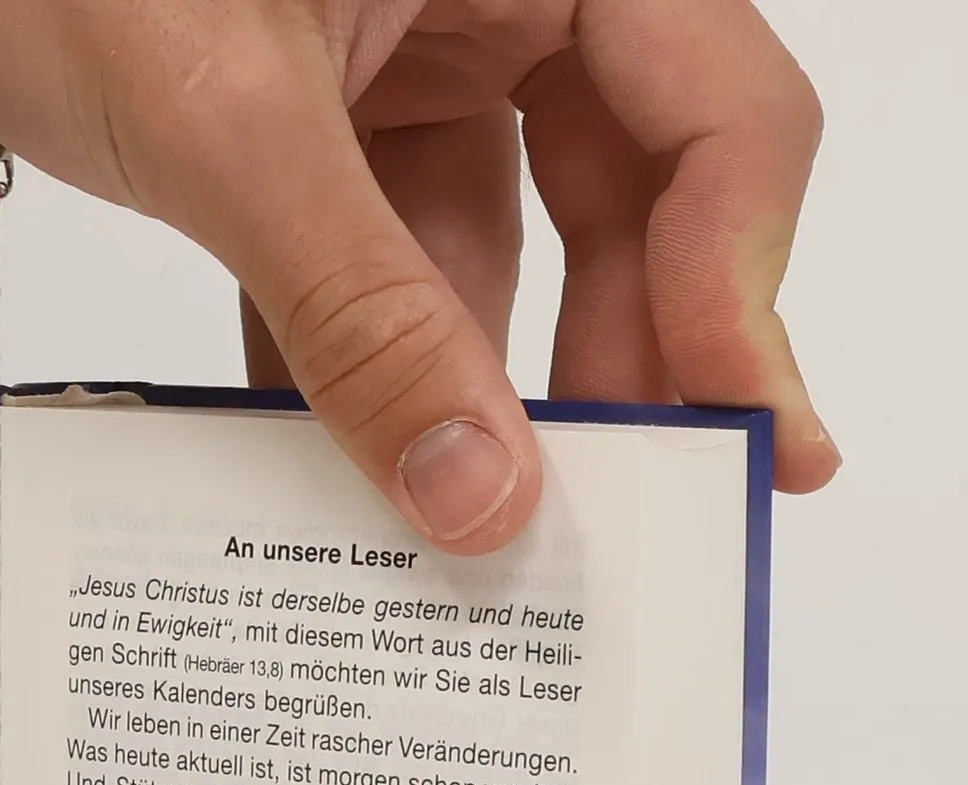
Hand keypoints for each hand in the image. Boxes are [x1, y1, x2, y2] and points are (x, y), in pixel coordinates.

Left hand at [0, 0, 837, 548]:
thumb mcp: (231, 130)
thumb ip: (360, 315)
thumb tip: (476, 493)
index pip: (718, 113)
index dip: (740, 288)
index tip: (746, 443)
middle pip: (628, 202)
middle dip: (612, 367)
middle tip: (613, 522)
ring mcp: (418, 66)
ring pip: (499, 253)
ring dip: (475, 391)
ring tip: (479, 526)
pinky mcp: (330, 136)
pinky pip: (384, 269)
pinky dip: (365, 368)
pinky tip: (354, 472)